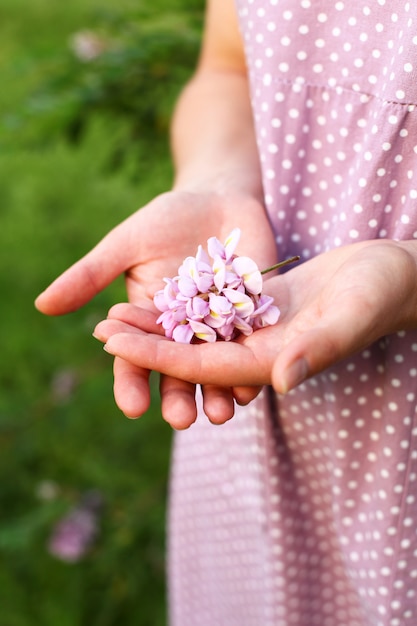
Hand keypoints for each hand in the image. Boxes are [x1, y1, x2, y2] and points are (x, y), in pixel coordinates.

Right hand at [35, 189, 276, 426]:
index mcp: (149, 322)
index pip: (137, 359)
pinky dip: (252, 365)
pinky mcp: (252, 315)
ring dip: (219, 392)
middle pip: (179, 372)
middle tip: (180, 420)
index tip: (133, 407)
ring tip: (222, 413)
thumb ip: (92, 275)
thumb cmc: (166, 219)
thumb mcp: (127, 244)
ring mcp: (220, 327)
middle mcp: (184, 332)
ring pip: (216, 368)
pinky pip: (252, 345)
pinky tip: (254, 383)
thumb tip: (43, 305)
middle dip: (179, 397)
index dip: (132, 383)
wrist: (217, 197)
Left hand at [94, 239, 416, 425]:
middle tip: (100, 330)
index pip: (205, 365)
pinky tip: (155, 292)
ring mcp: (260, 331)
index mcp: (275, 362)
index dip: (158, 355)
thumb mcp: (351, 314)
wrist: (391, 274)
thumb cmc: (381, 293)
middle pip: (193, 352)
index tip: (116, 342)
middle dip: (146, 343)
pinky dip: (185, 302)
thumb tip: (280, 381)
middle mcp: (261, 352)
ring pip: (198, 332)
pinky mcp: (262, 309)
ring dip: (158, 324)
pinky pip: (215, 309)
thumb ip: (319, 349)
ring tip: (114, 312)